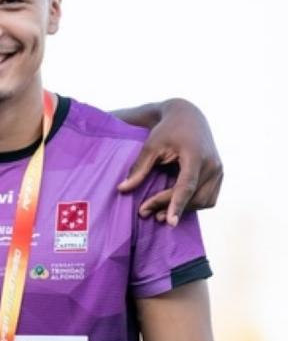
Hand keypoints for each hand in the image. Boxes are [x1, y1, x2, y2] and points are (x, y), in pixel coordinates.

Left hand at [117, 98, 222, 225]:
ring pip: (203, 201)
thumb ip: (139, 168)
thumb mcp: (150, 145)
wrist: (188, 117)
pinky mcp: (219, 175)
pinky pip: (209, 198)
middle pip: (192, 196)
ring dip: (183, 209)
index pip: (187, 185)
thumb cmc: (167, 130)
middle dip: (169, 207)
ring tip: (158, 213)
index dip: (177, 204)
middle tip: (145, 212)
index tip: (169, 222)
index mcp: (196, 155)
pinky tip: (175, 204)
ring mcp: (219, 171)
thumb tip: (122, 189)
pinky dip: (193, 204)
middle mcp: (212, 164)